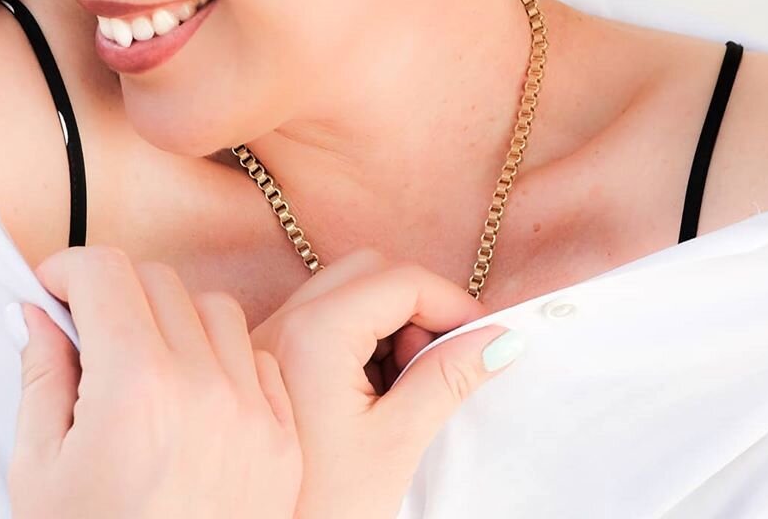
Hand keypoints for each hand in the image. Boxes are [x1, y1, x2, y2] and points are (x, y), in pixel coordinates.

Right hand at [8, 245, 301, 518]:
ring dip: (174, 320)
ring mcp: (254, 412)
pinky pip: (257, 358)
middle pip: (159, 281)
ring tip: (145, 367)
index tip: (54, 289)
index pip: (107, 273)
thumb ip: (41, 376)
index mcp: (136, 390)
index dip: (69, 271)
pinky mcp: (283, 438)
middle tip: (90, 334)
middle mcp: (205, 388)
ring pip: (215, 308)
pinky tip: (194, 395)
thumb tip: (37, 313)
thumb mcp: (39, 473)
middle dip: (115, 295)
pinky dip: (224, 359)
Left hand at [250, 248, 525, 518]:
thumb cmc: (322, 507)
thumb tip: (499, 339)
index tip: (485, 338)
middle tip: (439, 361)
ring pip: (348, 291)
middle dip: (418, 306)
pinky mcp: (268, 359)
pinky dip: (362, 339)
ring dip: (391, 322)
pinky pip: (325, 319)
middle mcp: (286, 319)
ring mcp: (271, 336)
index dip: (453, 304)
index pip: (403, 279)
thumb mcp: (397, 442)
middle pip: (372, 272)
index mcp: (316, 331)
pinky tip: (374, 393)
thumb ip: (448, 378)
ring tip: (405, 386)